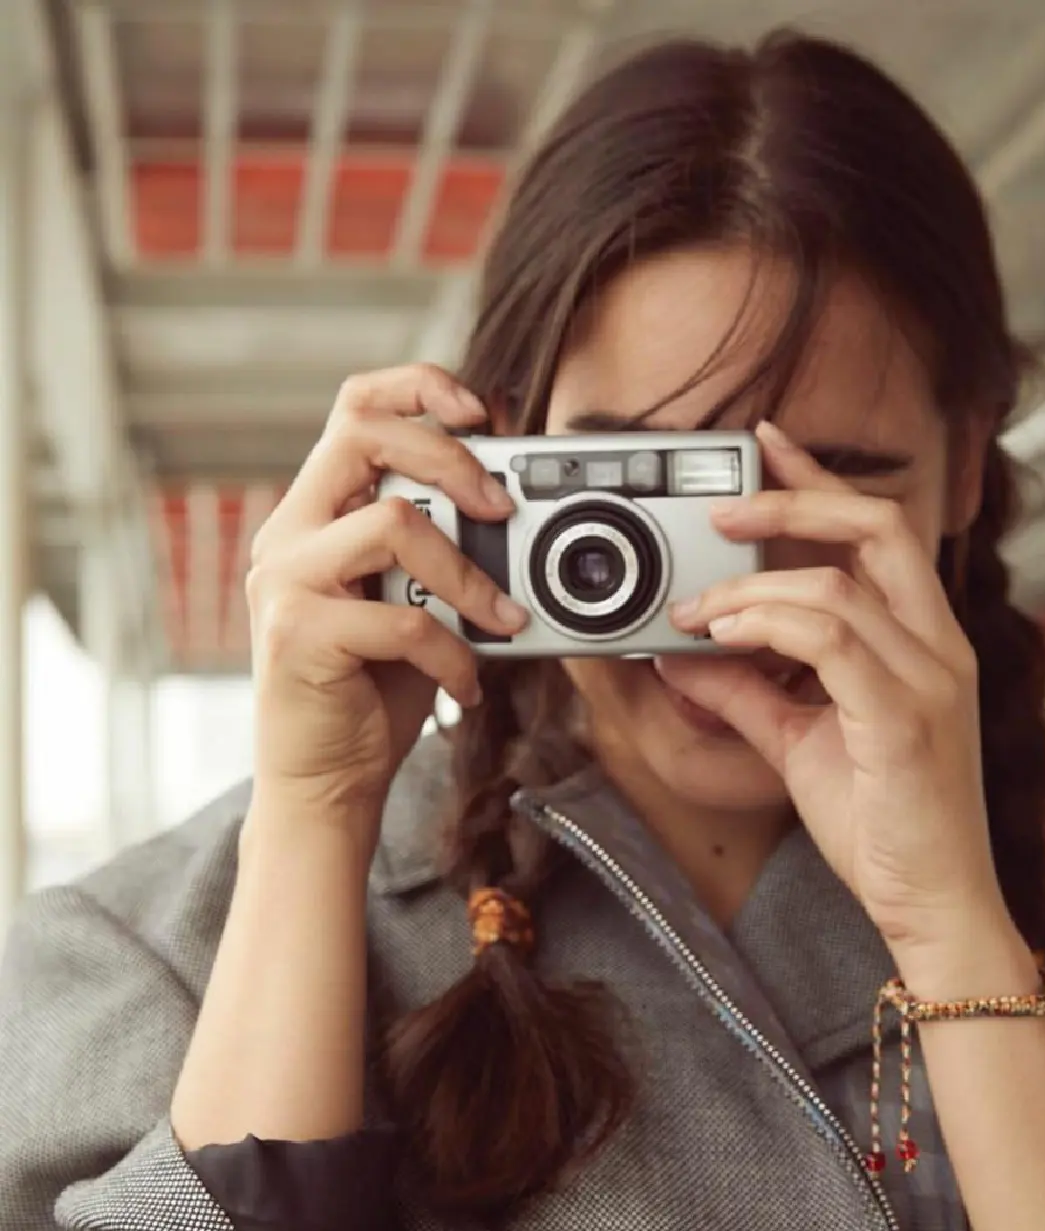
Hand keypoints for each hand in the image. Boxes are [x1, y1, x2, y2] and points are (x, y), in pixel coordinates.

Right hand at [245, 363, 527, 820]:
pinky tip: (466, 686)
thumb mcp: (411, 603)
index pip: (354, 409)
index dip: (416, 388)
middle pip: (365, 438)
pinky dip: (453, 654)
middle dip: (450, 459)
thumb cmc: (372, 691)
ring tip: (503, 619)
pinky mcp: (297, 634)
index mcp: (315, 514)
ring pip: (391, 525)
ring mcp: (285, 581)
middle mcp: (289, 535)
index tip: (479, 410)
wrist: (324, 782)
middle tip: (503, 507)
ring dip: (467, 574)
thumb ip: (437, 551)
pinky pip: (403, 620)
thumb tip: (512, 506)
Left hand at [661, 422, 1006, 955]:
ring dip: (752, 587)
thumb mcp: (798, 742)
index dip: (823, 480)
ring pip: (841, 587)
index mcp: (924, 642)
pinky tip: (721, 636)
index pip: (882, 532)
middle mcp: (939, 647)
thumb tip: (683, 657)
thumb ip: (746, 693)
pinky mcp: (905, 719)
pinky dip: (767, 626)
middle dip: (793, 503)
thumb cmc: (881, 824)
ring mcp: (930, 680)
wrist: (931, 904)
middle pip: (879, 528)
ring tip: (695, 608)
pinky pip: (833, 642)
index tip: (767, 445)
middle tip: (721, 507)